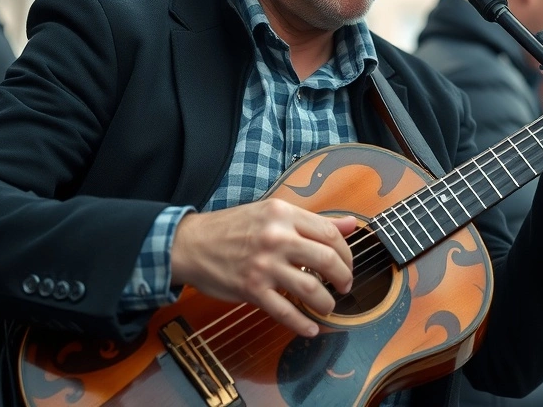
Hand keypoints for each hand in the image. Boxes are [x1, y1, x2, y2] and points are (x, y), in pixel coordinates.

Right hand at [170, 199, 356, 337]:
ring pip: (310, 289)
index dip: (347, 253)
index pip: (330, 234)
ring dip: (326, 303)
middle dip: (343, 278)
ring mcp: (264, 265)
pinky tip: (310, 328)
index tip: (346, 264)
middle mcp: (276, 238)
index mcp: (283, 214)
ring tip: (327, 306)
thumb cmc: (232, 228)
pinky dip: (302, 324)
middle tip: (344, 287)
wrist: (190, 244)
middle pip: (327, 260)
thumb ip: (313, 220)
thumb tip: (351, 224)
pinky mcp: (251, 289)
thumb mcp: (273, 213)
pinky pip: (284, 312)